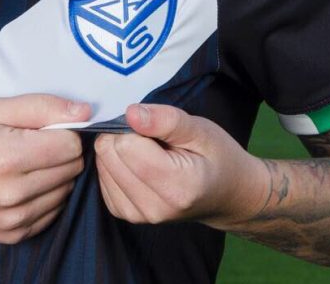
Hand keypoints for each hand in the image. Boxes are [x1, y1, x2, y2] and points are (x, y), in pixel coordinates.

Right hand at [0, 95, 90, 243]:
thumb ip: (42, 107)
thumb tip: (86, 113)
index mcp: (6, 158)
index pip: (70, 145)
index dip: (60, 130)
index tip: (38, 126)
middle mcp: (12, 196)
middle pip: (71, 168)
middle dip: (58, 151)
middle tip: (25, 142)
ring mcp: (12, 220)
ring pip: (65, 191)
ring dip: (52, 174)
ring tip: (19, 162)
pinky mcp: (12, 235)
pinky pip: (52, 211)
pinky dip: (43, 195)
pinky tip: (17, 182)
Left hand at [94, 104, 267, 227]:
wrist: (227, 195)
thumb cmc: (217, 158)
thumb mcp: (201, 130)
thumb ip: (167, 120)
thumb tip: (131, 113)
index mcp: (176, 187)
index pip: (126, 145)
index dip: (135, 125)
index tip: (156, 127)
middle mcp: (154, 208)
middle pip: (110, 155)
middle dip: (124, 136)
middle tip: (153, 139)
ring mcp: (139, 215)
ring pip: (102, 165)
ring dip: (119, 151)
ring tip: (150, 151)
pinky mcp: (126, 214)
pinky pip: (103, 179)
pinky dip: (115, 165)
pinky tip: (138, 163)